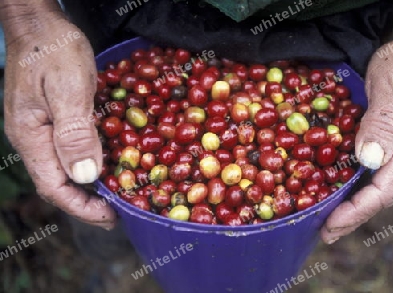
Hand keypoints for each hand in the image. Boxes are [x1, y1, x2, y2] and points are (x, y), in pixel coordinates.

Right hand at [2, 3, 114, 228]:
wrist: (39, 23)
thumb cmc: (53, 49)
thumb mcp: (69, 88)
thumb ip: (75, 133)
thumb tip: (85, 176)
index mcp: (31, 135)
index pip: (54, 186)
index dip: (82, 207)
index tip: (110, 217)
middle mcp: (32, 138)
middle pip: (57, 183)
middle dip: (86, 203)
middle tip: (116, 213)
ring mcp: (40, 129)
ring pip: (63, 169)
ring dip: (88, 187)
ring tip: (115, 196)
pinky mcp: (51, 119)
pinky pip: (68, 150)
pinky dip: (88, 164)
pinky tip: (106, 165)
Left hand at [321, 34, 392, 243]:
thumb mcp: (392, 86)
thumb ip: (383, 122)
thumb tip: (369, 160)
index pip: (384, 189)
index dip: (356, 210)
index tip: (330, 223)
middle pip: (379, 196)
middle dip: (351, 217)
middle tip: (323, 233)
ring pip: (375, 187)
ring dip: (351, 206)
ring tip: (325, 220)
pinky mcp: (389, 143)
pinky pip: (371, 172)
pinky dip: (353, 186)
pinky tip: (336, 190)